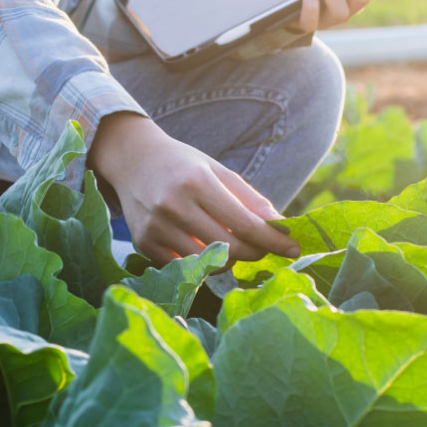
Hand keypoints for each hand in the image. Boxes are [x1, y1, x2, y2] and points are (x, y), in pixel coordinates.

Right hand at [89, 112, 301, 265]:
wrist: (132, 160)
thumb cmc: (181, 164)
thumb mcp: (217, 170)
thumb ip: (250, 199)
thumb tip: (282, 227)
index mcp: (197, 182)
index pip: (245, 224)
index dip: (274, 240)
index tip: (294, 247)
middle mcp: (173, 205)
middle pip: (231, 249)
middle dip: (255, 252)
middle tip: (262, 247)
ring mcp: (156, 227)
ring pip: (209, 263)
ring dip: (229, 259)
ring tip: (229, 243)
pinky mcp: (144, 243)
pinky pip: (184, 267)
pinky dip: (201, 261)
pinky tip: (201, 244)